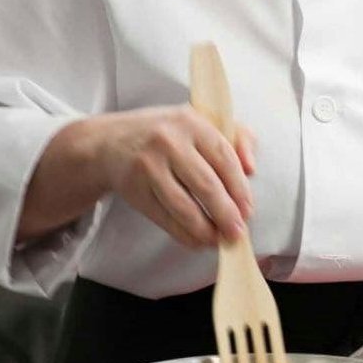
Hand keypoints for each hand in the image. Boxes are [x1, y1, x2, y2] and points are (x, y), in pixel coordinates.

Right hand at [94, 105, 255, 248]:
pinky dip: (184, 234)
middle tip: (238, 232)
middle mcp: (169, 141)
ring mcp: (149, 166)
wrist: (111, 141)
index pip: (224, 157)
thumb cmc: (166, 132)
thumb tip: (251, 168)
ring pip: (184, 206)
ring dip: (206, 230)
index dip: (239, 188)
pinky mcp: (134, 190)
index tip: (248, 209)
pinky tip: (198, 240)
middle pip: (206, 185)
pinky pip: (165, 218)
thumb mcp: (200, 122)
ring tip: (219, 240)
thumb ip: (235, 136)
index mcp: (190, 121)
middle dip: (226, 213)